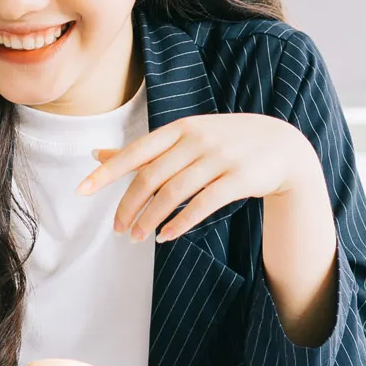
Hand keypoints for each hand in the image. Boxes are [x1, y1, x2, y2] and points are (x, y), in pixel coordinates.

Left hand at [80, 113, 323, 243]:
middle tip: (117, 229)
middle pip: (151, 176)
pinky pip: (203, 204)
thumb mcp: (186, 137)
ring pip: (174, 193)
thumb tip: (96, 153)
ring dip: (151, 219)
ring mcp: (220, 158)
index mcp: (180, 128)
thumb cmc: (225, 142)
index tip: (82, 190)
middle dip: (128, 205)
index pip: (136, 151)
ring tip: (137, 237)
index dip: (107, 172)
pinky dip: (180, 223)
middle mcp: (197, 140)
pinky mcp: (239, 179)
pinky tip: (166, 236)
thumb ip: (145, 148)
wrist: (283, 146)